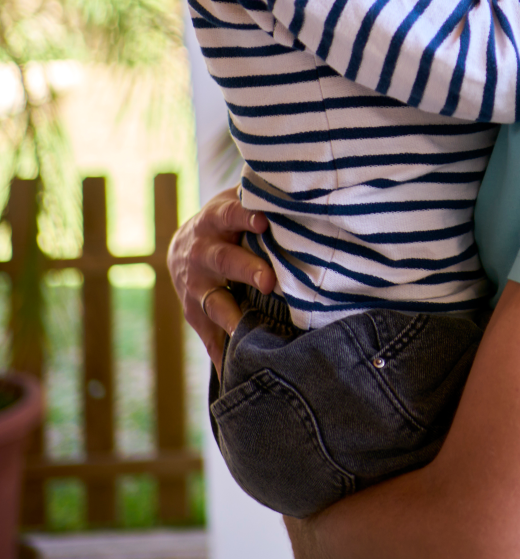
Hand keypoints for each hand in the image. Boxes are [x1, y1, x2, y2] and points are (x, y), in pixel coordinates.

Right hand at [166, 187, 274, 372]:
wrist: (182, 249)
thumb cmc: (227, 222)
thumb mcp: (234, 201)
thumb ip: (259, 197)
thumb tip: (298, 187)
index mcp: (215, 221)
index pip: (230, 214)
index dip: (245, 217)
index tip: (264, 221)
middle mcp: (202, 253)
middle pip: (225, 260)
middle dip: (246, 270)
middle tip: (269, 281)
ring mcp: (196, 287)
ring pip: (214, 302)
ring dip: (233, 317)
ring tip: (248, 331)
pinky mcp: (195, 315)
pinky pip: (209, 337)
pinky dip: (224, 355)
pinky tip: (238, 371)